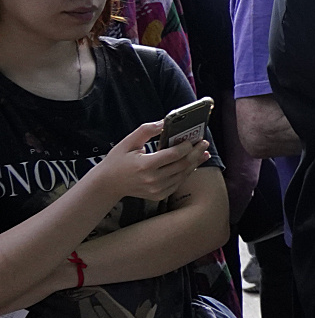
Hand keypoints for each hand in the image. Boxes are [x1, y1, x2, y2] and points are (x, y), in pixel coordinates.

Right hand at [89, 121, 206, 204]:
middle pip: (182, 165)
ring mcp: (157, 189)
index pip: (173, 155)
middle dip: (196, 152)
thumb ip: (145, 131)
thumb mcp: (127, 143)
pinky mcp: (159, 195)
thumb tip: (163, 122)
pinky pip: (178, 183)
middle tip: (204, 143)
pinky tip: (192, 164)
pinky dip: (186, 173)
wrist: (108, 184)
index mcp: (145, 165)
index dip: (185, 146)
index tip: (192, 139)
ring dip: (195, 163)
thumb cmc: (117, 161)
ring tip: (203, 153)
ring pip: (183, 175)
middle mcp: (153, 179)